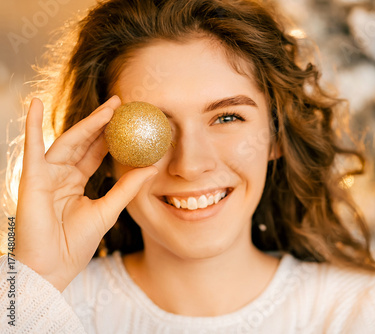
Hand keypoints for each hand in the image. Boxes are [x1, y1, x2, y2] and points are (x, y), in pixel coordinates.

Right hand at [15, 96, 157, 291]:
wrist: (53, 266)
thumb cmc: (76, 243)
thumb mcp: (108, 210)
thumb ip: (127, 188)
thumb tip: (152, 168)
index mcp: (75, 182)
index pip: (95, 152)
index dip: (111, 135)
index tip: (129, 119)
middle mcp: (60, 174)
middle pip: (84, 142)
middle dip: (102, 122)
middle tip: (121, 103)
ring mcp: (46, 174)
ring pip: (68, 141)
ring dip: (87, 122)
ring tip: (109, 106)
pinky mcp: (32, 177)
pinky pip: (32, 146)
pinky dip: (31, 124)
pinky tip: (34, 102)